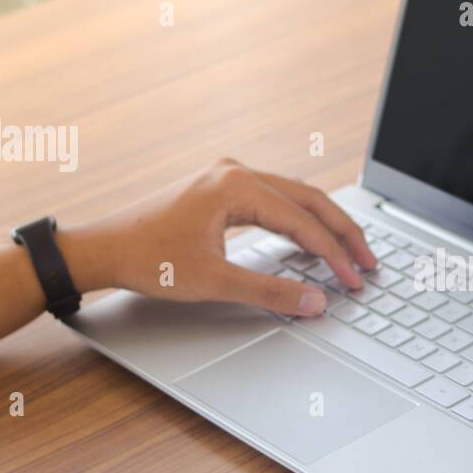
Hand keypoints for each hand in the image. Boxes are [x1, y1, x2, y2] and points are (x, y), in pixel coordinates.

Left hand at [61, 159, 375, 315]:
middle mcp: (235, 172)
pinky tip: (311, 240)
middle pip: (308, 199)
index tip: (355, 279)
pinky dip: (299, 220)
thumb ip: (271, 292)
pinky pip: (274, 200)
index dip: (334, 253)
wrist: (103, 249)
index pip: (303, 220)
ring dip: (324, 225)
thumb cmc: (149, 260)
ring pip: (294, 197)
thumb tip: (316, 301)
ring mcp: (227, 177)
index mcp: (236, 186)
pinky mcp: (221, 189)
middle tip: (369, 262)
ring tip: (350, 252)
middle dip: (343, 232)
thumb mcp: (213, 282)